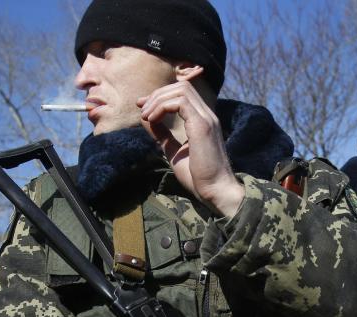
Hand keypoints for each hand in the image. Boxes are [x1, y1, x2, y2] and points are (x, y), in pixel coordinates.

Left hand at [138, 82, 243, 217]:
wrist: (215, 191)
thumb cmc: (198, 177)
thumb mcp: (174, 151)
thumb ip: (162, 135)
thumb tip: (146, 120)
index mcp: (202, 120)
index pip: (182, 93)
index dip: (160, 96)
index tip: (142, 108)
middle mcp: (207, 115)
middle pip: (181, 86)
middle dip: (157, 94)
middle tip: (142, 110)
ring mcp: (206, 118)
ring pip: (181, 90)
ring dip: (158, 100)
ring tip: (146, 116)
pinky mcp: (202, 126)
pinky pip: (180, 102)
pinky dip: (162, 107)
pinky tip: (152, 120)